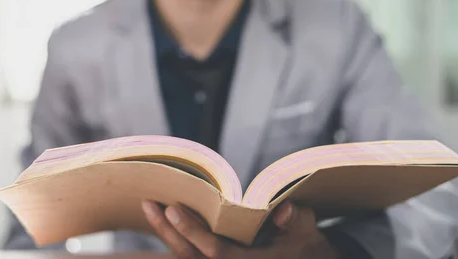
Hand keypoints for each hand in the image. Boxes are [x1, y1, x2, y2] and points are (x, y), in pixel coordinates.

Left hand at [142, 200, 339, 258]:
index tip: (174, 209)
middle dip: (169, 231)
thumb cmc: (305, 244)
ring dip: (167, 235)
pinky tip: (164, 218)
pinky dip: (176, 238)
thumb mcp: (307, 230)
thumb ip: (296, 220)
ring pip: (187, 258)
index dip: (193, 231)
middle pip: (192, 257)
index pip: (216, 252)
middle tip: (150, 203)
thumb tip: (282, 210)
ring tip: (150, 207)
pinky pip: (191, 255)